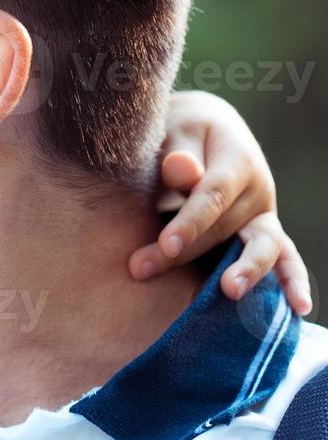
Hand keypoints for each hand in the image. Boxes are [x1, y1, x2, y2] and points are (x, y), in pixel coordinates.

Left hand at [129, 91, 310, 314]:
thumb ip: (178, 154)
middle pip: (226, 227)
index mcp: (237, 159)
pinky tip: (299, 307)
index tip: (166, 245)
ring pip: (261, 246)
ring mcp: (265, 213)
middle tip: (140, 269)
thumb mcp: (176, 133)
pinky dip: (291, 282)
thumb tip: (181, 169)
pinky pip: (284, 258)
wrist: (204, 132)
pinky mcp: (264, 232)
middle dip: (185, 252)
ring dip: (245, 271)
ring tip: (229, 291)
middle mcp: (258, 188)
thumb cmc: (180, 134)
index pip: (213, 195)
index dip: (190, 222)